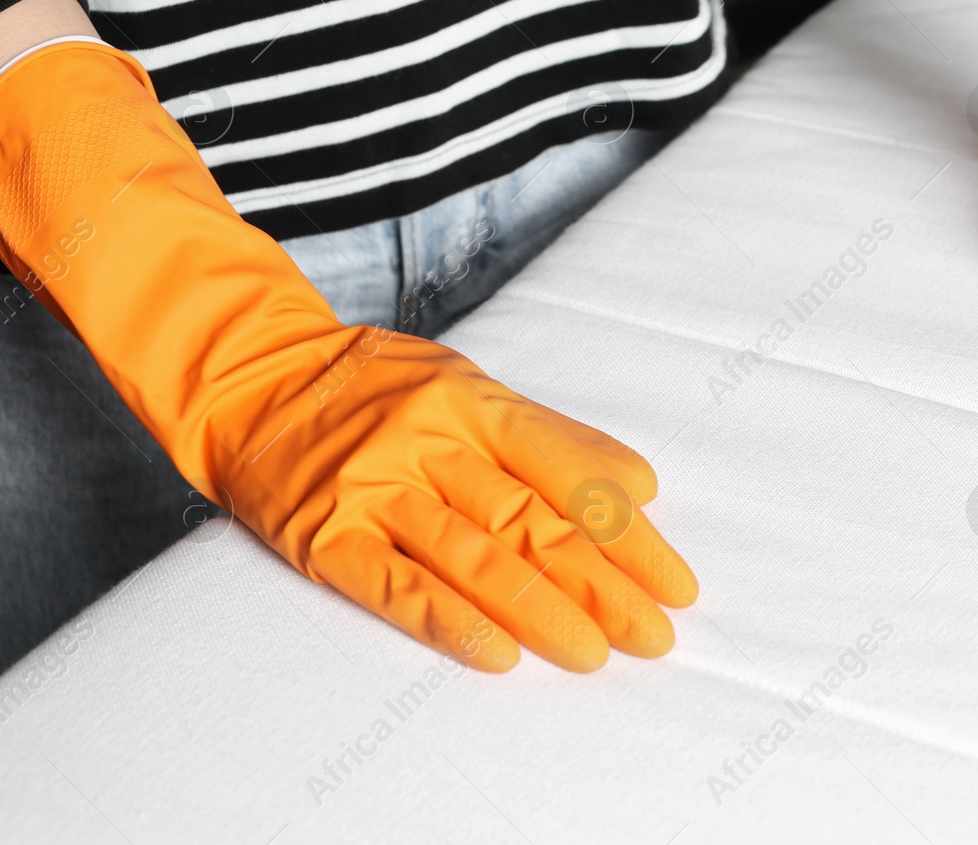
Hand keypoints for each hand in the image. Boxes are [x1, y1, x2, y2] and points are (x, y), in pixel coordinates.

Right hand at [220, 328, 694, 672]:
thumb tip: (640, 484)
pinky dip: (450, 622)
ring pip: (473, 556)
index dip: (628, 535)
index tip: (674, 584)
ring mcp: (374, 488)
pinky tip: (501, 655)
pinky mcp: (323, 537)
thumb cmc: (376, 386)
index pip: (569, 475)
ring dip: (543, 610)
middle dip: (604, 585)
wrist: (249, 376)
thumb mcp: (468, 383)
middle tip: (655, 635)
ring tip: (596, 653)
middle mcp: (429, 441)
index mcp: (473, 402)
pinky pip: (395, 586)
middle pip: (532, 522)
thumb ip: (554, 434)